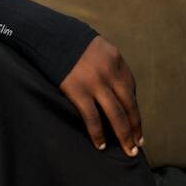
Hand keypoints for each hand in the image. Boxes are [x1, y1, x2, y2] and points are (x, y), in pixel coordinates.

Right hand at [58, 34, 144, 157]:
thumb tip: (113, 88)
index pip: (131, 88)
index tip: (135, 122)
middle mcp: (109, 72)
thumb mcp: (95, 47)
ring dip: (124, 136)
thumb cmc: (69, 41)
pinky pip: (92, 118)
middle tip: (138, 145)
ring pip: (116, 115)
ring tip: (129, 151)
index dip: (134, 107)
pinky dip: (98, 134)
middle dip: (135, 127)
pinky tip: (101, 145)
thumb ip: (106, 64)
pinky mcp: (77, 90)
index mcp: (115, 59)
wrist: (48, 34)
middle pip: (129, 105)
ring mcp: (94, 82)